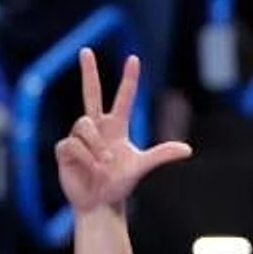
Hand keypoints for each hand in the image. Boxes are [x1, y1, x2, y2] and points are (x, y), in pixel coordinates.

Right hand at [55, 50, 190, 215]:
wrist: (99, 203)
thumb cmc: (119, 184)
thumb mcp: (141, 166)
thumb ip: (161, 154)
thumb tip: (187, 149)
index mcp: (116, 127)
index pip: (123, 98)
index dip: (129, 79)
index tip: (134, 58)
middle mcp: (97, 127)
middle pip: (91, 92)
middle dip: (89, 71)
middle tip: (86, 50)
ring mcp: (79, 136)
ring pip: (84, 126)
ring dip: (96, 147)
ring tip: (103, 165)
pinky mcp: (65, 148)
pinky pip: (73, 143)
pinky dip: (85, 157)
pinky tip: (89, 169)